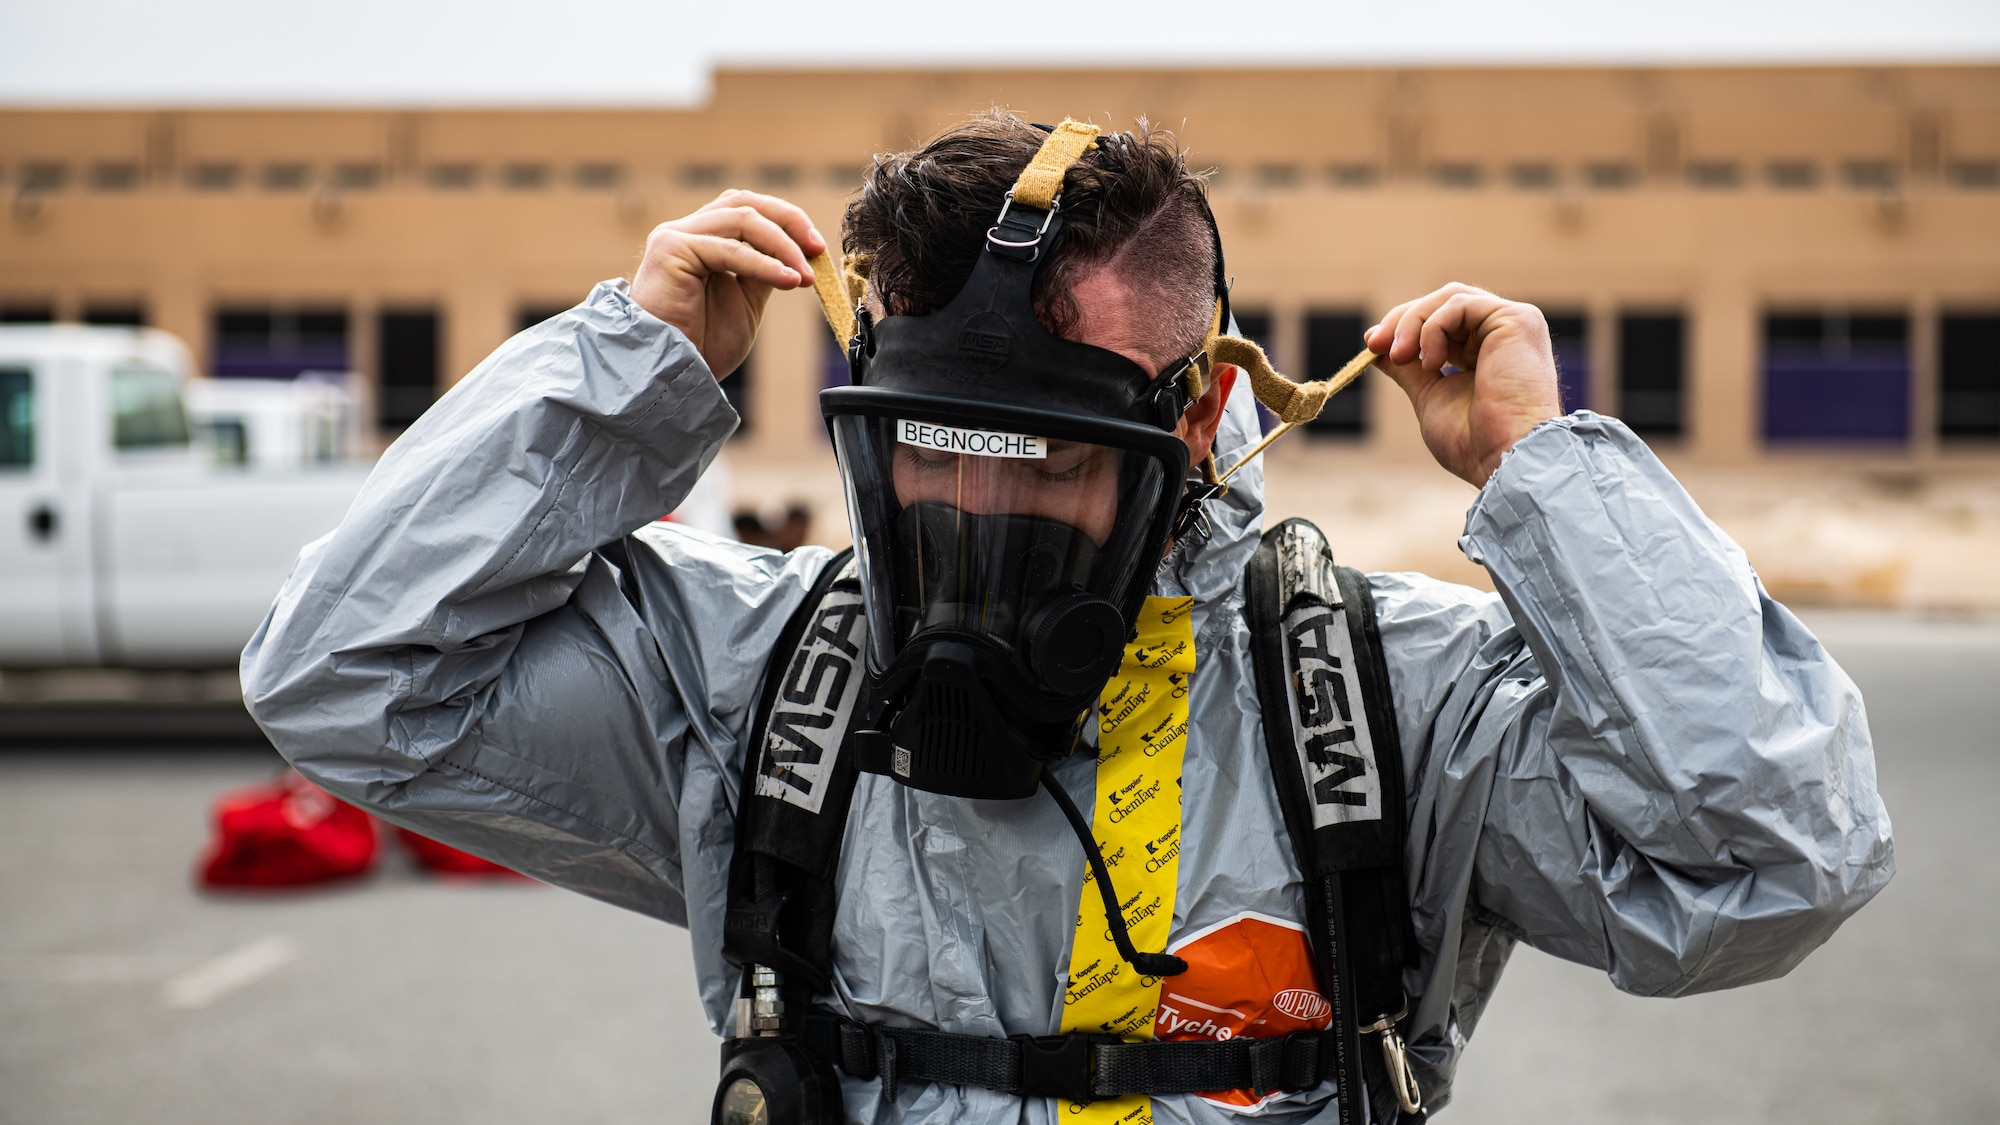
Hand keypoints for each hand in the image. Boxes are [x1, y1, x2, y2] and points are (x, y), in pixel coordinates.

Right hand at [629, 190, 826, 379]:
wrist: (673, 374)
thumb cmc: (702, 344)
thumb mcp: (746, 301)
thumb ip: (764, 271)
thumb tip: (799, 254)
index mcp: (702, 240)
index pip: (747, 210)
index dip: (786, 221)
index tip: (817, 248)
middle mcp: (686, 231)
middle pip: (745, 203)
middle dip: (789, 221)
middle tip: (817, 249)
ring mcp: (676, 237)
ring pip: (742, 219)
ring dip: (782, 246)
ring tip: (804, 276)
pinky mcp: (671, 250)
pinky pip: (730, 248)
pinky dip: (764, 263)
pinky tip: (787, 280)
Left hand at [1363, 283, 1562, 486]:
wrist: (1506, 458)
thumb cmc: (1474, 441)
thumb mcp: (1430, 396)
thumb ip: (1408, 369)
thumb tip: (1377, 345)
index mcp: (1488, 351)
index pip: (1442, 320)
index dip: (1405, 327)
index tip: (1372, 345)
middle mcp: (1504, 333)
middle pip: (1444, 302)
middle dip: (1403, 321)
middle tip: (1375, 345)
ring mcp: (1513, 323)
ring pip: (1449, 298)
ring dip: (1413, 323)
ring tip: (1400, 357)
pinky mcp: (1517, 319)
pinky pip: (1460, 305)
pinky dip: (1434, 328)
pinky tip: (1431, 362)